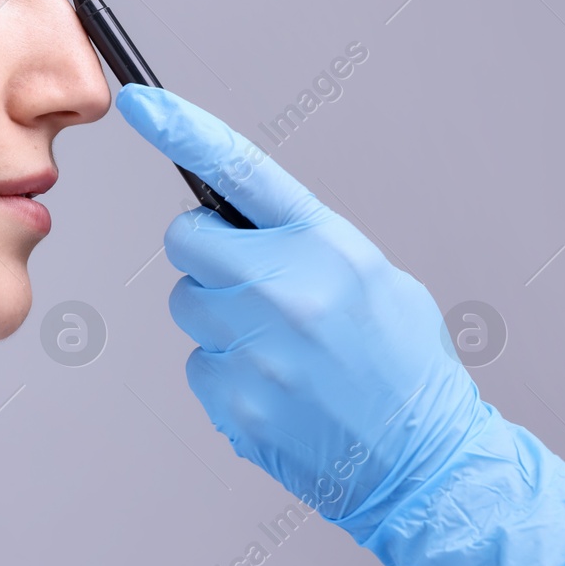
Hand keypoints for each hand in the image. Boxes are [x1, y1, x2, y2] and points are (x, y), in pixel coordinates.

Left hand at [116, 83, 564, 565]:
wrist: (424, 463)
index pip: (240, 170)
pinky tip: (278, 388)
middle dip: (207, 254)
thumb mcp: (371, 276)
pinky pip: (199, 364)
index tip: (140, 103)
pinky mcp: (233, 399)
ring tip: (282, 347)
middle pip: (185, 242)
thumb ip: (302, 244)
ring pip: (188, 305)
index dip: (183, 130)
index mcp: (324, 245)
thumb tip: (241, 229)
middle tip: (252, 281)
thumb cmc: (401, 364)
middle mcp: (283, 290)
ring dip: (219, 318)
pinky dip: (229, 373)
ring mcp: (254, 348)